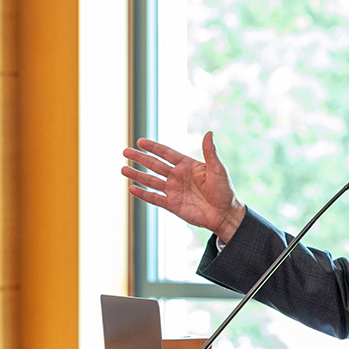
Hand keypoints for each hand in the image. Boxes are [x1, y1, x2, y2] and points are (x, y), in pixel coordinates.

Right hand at [122, 132, 246, 241]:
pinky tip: (131, 188)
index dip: (153, 147)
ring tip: (123, 169)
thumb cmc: (224, 190)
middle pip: (154, 165)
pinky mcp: (172, 205)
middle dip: (140, 158)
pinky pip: (154, 198)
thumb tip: (209, 133)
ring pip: (151, 181)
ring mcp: (174, 191)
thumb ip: (210, 152)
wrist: (225, 214)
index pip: (167, 154)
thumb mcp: (218, 169)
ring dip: (137, 175)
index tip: (140, 141)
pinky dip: (143, 194)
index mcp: (188, 166)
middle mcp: (178, 177)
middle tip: (125, 151)